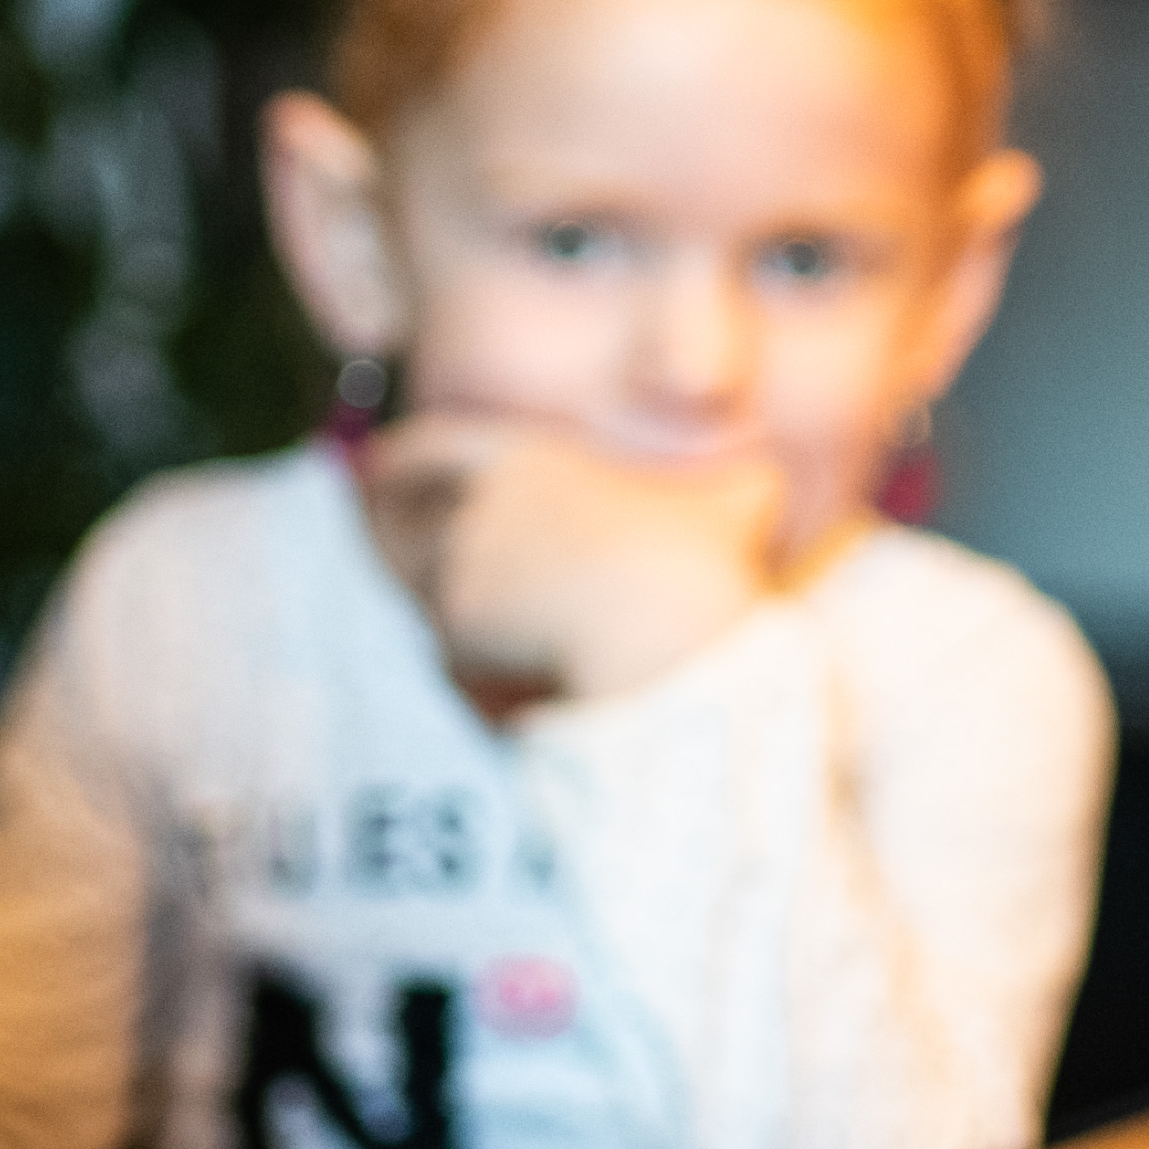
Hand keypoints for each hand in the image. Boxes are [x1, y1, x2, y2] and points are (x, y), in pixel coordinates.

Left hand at [353, 418, 782, 707]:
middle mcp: (477, 503)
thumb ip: (736, 487)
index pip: (431, 447)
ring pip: (435, 605)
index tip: (375, 477)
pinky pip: (451, 664)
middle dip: (404, 554)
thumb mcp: (735, 502)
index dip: (399, 464)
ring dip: (466, 637)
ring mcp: (458, 562)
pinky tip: (528, 701)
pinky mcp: (453, 624)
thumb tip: (773, 478)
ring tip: (526, 661)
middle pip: (407, 525)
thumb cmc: (702, 566)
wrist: (667, 636)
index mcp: (526, 459)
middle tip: (437, 600)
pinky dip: (480, 688)